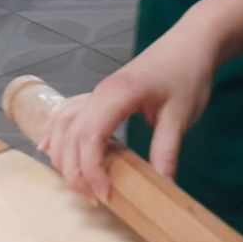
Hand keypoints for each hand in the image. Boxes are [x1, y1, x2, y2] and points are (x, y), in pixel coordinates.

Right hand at [38, 16, 217, 198]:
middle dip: (75, 171)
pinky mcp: (101, 94)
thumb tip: (163, 189)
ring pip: (64, 125)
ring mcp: (97, 92)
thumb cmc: (187, 73)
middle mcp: (99, 93)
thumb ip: (166, 151)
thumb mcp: (181, 115)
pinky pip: (68, 114)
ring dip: (64, 156)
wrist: (192, 41)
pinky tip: (50, 148)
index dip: (91, 170)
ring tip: (78, 184)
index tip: (105, 195)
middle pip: (71, 135)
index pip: (89, 136)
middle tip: (94, 199)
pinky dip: (57, 134)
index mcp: (117, 94)